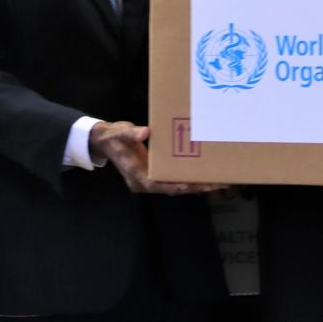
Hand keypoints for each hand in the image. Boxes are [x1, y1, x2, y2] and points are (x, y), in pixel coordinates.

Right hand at [88, 121, 223, 195]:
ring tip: (216, 182)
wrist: (106, 141)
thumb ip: (132, 133)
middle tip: (216, 184)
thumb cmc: (114, 137)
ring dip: (194, 185)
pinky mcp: (154, 175)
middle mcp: (143, 183)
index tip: (193, 185)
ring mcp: (149, 180)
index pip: (157, 185)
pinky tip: (202, 176)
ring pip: (174, 186)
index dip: (175, 186)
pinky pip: (173, 180)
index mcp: (135, 175)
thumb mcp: (121, 133)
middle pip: (171, 189)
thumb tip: (145, 133)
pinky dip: (187, 179)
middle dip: (193, 187)